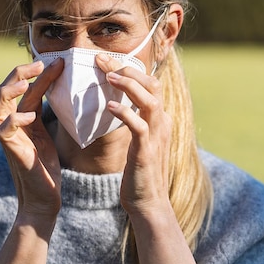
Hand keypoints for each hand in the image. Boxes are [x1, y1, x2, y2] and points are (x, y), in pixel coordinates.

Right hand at [0, 59, 64, 218]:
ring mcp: (9, 140)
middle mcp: (10, 126)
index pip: (22, 89)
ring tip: (26, 84)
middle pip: (1, 93)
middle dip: (17, 75)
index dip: (35, 73)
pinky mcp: (13, 153)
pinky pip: (3, 133)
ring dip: (7, 94)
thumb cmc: (46, 167)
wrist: (44, 198)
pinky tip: (30, 116)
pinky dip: (14, 121)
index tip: (57, 62)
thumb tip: (61, 88)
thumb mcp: (47, 133)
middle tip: (39, 65)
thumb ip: (45, 112)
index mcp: (20, 119)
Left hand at [95, 54, 172, 215]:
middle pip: (152, 84)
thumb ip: (133, 120)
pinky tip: (109, 107)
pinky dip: (125, 113)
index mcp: (159, 118)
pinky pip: (139, 127)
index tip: (105, 60)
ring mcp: (156, 136)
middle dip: (127, 69)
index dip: (128, 68)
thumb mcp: (139, 140)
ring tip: (108, 77)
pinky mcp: (146, 152)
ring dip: (129, 85)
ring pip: (150, 100)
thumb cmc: (138, 172)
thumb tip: (114, 103)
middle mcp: (161, 123)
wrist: (148, 203)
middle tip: (102, 61)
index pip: (149, 83)